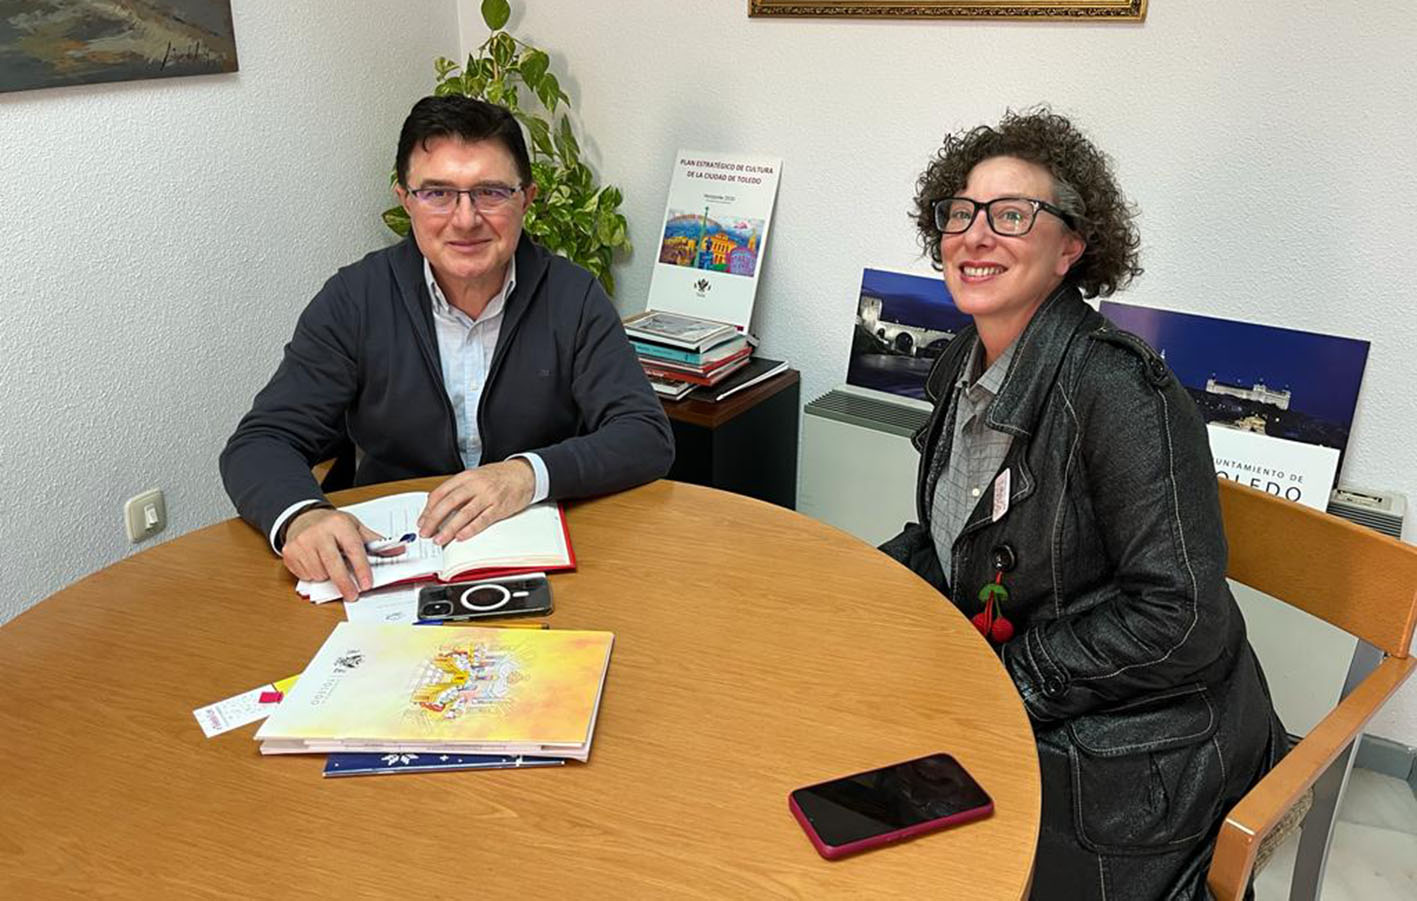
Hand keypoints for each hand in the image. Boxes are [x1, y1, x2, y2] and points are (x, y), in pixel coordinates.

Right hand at [281, 507, 405, 601]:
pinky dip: (314, 575)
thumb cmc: (332, 525)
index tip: (367, 584)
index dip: (361, 569)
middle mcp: (319, 532)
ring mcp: (302, 542)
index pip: (353, 549)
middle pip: (334, 565)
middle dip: (345, 584)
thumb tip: (398, 550)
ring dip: (328, 577)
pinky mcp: (290, 552)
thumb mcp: (354, 527)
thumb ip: (375, 541)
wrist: (302, 518)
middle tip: (353, 595)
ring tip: (330, 565)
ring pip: (319, 573)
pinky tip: (317, 563)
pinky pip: (306, 575)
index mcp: (338, 524)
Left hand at [418, 460, 535, 545]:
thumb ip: (458, 488)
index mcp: (466, 477)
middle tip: (426, 532)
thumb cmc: (499, 476)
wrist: (524, 474)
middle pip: (449, 503)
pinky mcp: (499, 507)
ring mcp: (488, 496)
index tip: (422, 520)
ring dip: (449, 528)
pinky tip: (461, 536)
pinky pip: (482, 520)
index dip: (429, 508)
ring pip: (464, 514)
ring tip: (439, 539)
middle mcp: (476, 485)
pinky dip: (470, 529)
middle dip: (434, 520)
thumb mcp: (476, 476)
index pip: (441, 492)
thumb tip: (437, 503)